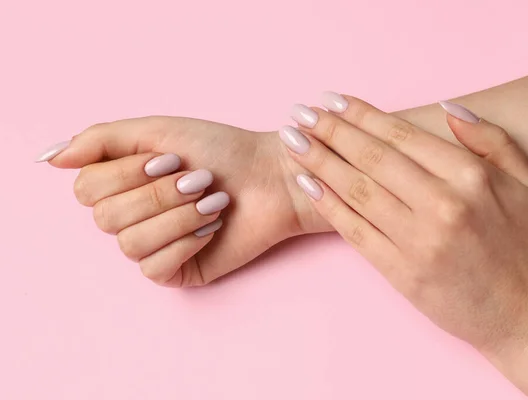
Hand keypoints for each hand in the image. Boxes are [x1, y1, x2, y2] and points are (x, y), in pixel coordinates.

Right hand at [40, 116, 327, 285]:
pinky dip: (185, 243)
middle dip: (158, 195)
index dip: (125, 176)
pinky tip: (212, 229)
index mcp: (122, 182)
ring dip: (176, 217)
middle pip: (106, 218)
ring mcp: (154, 245)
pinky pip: (155, 267)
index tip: (170, 160)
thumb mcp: (158, 131)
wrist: (271, 178)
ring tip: (214, 201)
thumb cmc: (221, 151)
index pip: (85, 190)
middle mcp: (132, 216)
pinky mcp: (178, 270)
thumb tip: (51, 158)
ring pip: (130, 244)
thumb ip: (102, 139)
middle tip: (200, 179)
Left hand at [280, 93, 527, 395]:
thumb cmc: (525, 247)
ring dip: (319, 161)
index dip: (361, 115)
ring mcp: (417, 241)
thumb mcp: (526, 183)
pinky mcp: (400, 272)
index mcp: (470, 177)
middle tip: (301, 113)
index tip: (333, 100)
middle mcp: (442, 205)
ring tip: (292, 141)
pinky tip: (307, 183)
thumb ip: (490, 140)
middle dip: (330, 131)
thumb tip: (447, 108)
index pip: (401, 135)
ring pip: (357, 190)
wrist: (524, 315)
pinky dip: (328, 205)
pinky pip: (355, 231)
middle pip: (372, 158)